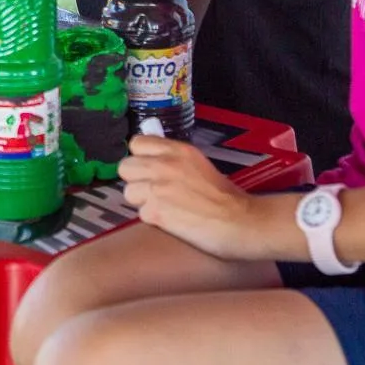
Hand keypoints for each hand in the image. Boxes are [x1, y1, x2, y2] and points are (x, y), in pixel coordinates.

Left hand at [119, 135, 261, 259]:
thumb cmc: (224, 196)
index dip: (140, 157)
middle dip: (136, 180)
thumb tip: (150, 157)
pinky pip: (140, 213)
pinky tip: (171, 220)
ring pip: (128, 192)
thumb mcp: (197, 164)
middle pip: (125, 167)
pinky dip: (153, 219)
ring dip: (142, 201)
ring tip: (163, 207)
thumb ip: (172, 158)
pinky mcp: (156, 212)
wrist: (239, 221)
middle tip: (153, 190)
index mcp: (176, 150)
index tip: (148, 168)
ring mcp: (158, 188)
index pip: (136, 143)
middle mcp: (164, 165)